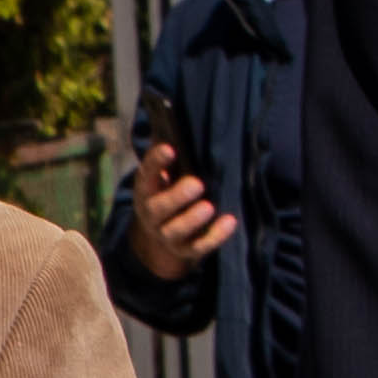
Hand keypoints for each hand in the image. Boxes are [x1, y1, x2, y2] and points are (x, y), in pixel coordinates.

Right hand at [120, 154, 235, 282]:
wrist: (160, 236)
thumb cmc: (169, 193)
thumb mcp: (165, 176)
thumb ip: (171, 157)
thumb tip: (180, 127)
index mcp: (146, 189)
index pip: (147, 174)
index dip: (156, 162)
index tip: (170, 149)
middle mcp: (151, 214)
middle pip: (158, 208)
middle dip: (176, 197)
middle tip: (197, 184)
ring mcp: (166, 234)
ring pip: (174, 230)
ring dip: (191, 220)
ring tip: (208, 207)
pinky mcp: (185, 250)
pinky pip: (198, 247)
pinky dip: (215, 237)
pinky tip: (230, 221)